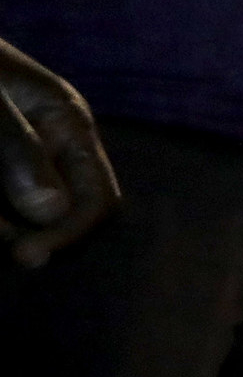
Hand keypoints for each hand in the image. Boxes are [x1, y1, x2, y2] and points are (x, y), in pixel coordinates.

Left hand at [1, 38, 119, 267]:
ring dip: (4, 224)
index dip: (71, 233)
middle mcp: (53, 145)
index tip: (27, 254)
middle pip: (65, 216)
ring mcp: (22, 158)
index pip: (99, 199)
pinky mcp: (0, 168)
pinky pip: (6, 206)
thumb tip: (51, 210)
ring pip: (29, 216)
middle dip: (31, 233)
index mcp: (67, 122)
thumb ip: (16, 144)